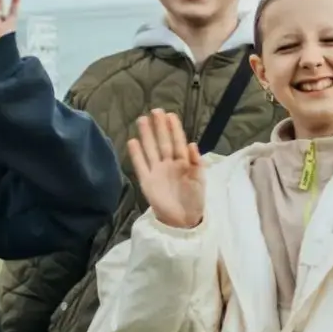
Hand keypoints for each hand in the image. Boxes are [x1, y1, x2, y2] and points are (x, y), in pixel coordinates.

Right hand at [127, 109, 204, 229]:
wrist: (183, 220)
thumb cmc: (194, 199)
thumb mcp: (200, 180)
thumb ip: (196, 162)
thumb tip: (193, 144)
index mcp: (183, 162)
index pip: (178, 141)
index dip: (174, 128)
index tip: (170, 115)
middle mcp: (169, 163)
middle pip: (162, 142)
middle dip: (159, 127)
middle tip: (155, 111)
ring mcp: (157, 171)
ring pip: (151, 149)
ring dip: (146, 136)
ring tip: (141, 120)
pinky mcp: (147, 181)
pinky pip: (140, 165)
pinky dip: (136, 154)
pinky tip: (132, 142)